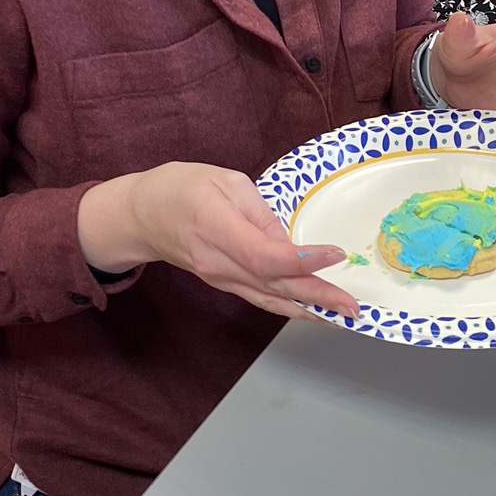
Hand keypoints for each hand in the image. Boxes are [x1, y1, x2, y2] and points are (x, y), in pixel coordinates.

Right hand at [78, 162, 358, 321]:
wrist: (142, 216)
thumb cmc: (181, 188)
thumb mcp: (224, 180)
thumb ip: (259, 212)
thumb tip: (290, 244)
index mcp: (216, 227)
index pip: (264, 255)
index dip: (302, 260)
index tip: (335, 254)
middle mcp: (218, 262)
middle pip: (273, 285)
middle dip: (318, 296)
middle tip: (353, 306)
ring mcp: (220, 279)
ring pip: (270, 299)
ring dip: (310, 309)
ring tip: (344, 315)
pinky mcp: (225, 284)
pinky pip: (262, 299)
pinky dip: (291, 306)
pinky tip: (315, 311)